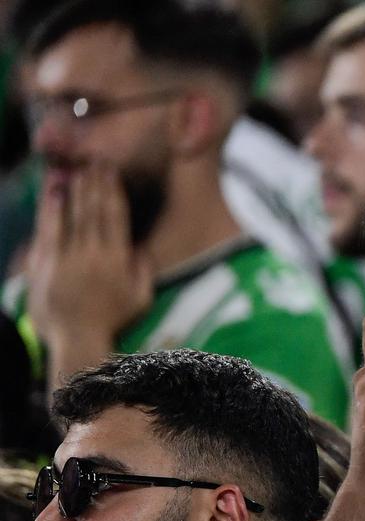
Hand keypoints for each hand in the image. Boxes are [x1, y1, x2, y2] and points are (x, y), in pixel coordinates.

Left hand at [25, 165, 152, 346]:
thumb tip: (141, 247)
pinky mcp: (45, 265)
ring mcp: (67, 258)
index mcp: (118, 260)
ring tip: (75, 170)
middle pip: (93, 210)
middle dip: (94, 183)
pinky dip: (51, 211)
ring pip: (71, 216)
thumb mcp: (141, 299)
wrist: (77, 339)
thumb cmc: (112, 321)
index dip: (113, 191)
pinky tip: (53, 195)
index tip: (111, 171)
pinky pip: (48, 231)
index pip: (115, 216)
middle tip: (94, 161)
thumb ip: (144, 270)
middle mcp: (93, 254)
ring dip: (74, 191)